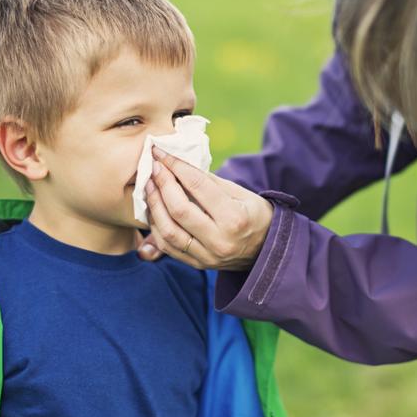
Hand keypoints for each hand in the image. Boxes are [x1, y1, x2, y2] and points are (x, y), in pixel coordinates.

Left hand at [139, 146, 272, 270]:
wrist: (266, 250)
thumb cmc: (254, 215)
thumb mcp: (240, 193)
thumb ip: (209, 182)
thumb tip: (178, 165)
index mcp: (234, 218)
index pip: (198, 186)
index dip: (176, 166)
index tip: (162, 152)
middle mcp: (220, 240)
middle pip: (179, 210)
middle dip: (162, 184)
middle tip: (154, 168)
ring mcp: (207, 256)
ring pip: (168, 232)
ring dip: (154, 206)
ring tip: (150, 187)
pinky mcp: (198, 264)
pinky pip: (168, 247)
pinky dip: (156, 227)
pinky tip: (154, 209)